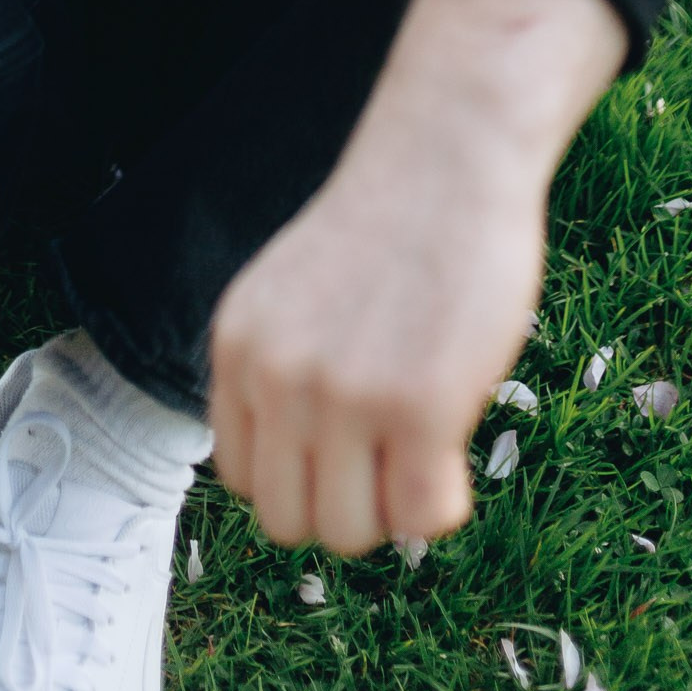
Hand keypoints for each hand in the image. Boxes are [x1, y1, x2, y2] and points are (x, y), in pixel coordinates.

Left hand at [208, 0, 622, 554]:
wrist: (445, 157)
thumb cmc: (386, 228)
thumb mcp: (292, 297)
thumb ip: (279, 373)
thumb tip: (300, 473)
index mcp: (237, 348)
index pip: (241, 477)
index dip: (300, 474)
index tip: (345, 444)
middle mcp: (276, 377)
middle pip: (290, 520)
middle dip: (346, 502)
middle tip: (390, 450)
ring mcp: (344, 397)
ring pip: (351, 532)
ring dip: (393, 504)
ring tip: (422, 440)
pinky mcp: (418, 408)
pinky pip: (422, 518)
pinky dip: (443, 500)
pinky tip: (454, 440)